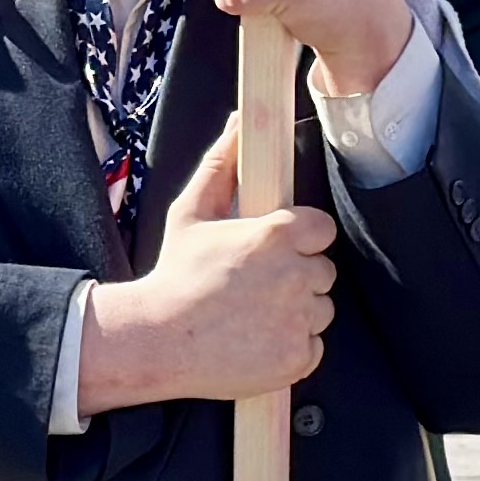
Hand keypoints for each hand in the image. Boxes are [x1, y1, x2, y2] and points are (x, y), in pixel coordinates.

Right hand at [78, 119, 334, 406]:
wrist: (156, 340)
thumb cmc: (175, 275)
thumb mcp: (191, 212)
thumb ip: (221, 164)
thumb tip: (239, 122)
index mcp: (276, 235)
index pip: (322, 230)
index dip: (301, 240)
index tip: (275, 252)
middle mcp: (295, 275)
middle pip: (323, 271)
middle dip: (297, 276)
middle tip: (256, 288)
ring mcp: (299, 319)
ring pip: (321, 309)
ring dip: (297, 312)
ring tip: (253, 316)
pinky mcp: (298, 358)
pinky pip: (314, 346)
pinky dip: (292, 347)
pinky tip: (257, 341)